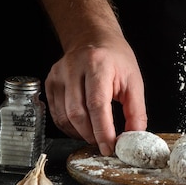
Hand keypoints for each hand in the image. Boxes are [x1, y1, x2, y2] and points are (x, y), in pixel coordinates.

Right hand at [44, 30, 147, 155]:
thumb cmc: (115, 57)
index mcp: (98, 65)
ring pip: (64, 116)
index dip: (103, 130)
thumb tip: (134, 136)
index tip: (110, 147)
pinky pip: (56, 114)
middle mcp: (73, 68)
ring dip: (80, 133)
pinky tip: (82, 128)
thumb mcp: (133, 80)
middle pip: (77, 113)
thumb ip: (136, 110)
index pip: (97, 104)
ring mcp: (58, 75)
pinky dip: (69, 127)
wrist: (92, 37)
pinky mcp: (50, 83)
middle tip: (104, 145)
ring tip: (95, 136)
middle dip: (92, 135)